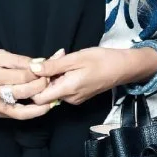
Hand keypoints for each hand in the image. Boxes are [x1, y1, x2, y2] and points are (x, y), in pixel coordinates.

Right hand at [0, 48, 52, 119]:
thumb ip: (18, 60)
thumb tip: (40, 62)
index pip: (22, 74)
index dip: (38, 71)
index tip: (47, 67)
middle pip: (25, 89)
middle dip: (42, 84)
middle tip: (51, 78)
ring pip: (24, 104)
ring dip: (41, 98)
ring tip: (52, 91)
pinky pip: (19, 115)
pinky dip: (34, 112)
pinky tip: (46, 107)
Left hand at [30, 46, 156, 105]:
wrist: (123, 67)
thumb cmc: (101, 60)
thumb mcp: (75, 58)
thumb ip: (53, 65)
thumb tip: (32, 68)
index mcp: (67, 91)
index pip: (39, 99)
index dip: (34, 84)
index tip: (39, 68)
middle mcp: (69, 99)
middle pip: (46, 91)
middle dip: (46, 74)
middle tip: (57, 57)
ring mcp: (75, 99)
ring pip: (55, 88)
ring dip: (55, 73)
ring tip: (65, 57)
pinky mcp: (79, 95)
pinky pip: (64, 87)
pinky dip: (62, 76)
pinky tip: (70, 64)